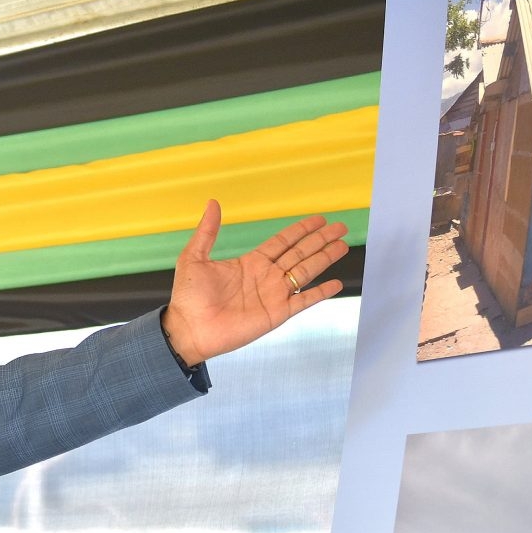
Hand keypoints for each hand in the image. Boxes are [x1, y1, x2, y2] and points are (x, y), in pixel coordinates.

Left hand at [162, 203, 347, 365]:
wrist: (189, 329)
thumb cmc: (189, 297)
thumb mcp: (195, 257)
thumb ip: (207, 231)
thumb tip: (213, 202)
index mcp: (251, 262)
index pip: (283, 241)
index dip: (301, 230)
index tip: (319, 219)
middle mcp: (266, 276)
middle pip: (300, 253)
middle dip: (321, 240)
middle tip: (341, 227)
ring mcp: (273, 295)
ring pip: (306, 272)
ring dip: (325, 259)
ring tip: (342, 246)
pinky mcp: (276, 314)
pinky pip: (303, 301)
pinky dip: (320, 292)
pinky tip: (335, 283)